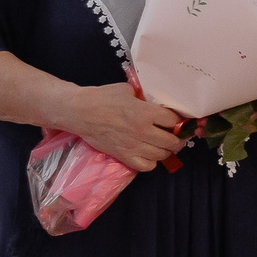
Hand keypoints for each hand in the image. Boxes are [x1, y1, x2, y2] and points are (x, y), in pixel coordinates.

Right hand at [60, 81, 185, 172]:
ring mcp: (133, 146)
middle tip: (175, 135)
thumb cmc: (102, 98)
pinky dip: (151, 162)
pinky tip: (149, 154)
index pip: (173, 120)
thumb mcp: (127, 90)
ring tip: (164, 145)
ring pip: (161, 155)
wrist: (80, 112)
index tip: (175, 120)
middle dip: (177, 138)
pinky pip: (146, 166)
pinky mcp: (123, 156)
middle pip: (171, 141)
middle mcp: (142, 132)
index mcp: (145, 113)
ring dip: (166, 151)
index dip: (176, 120)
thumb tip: (154, 103)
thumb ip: (144, 98)